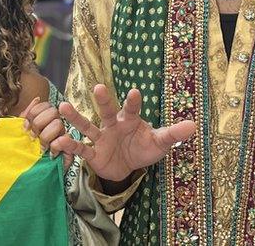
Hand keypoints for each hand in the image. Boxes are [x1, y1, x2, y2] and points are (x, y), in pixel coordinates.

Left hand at [21, 97, 72, 169]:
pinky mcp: (71, 150)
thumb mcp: (23, 132)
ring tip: (41, 148)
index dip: (32, 114)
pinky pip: (63, 141)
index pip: (44, 105)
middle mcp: (58, 125)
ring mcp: (65, 136)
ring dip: (45, 136)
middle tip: (33, 138)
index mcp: (47, 119)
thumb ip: (27, 115)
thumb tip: (36, 98)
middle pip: (52, 111)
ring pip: (58, 124)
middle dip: (38, 124)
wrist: (34, 176)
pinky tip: (49, 153)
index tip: (25, 127)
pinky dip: (54, 146)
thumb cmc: (28, 153)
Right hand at [52, 85, 196, 181]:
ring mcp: (101, 138)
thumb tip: (193, 125)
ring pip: (87, 125)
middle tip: (98, 87)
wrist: (127, 168)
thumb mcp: (159, 143)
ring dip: (76, 117)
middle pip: (106, 110)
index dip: (133, 102)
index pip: (132, 109)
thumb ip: (173, 134)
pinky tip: (60, 141)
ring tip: (63, 106)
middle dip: (103, 100)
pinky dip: (71, 146)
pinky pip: (81, 148)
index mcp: (129, 120)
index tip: (135, 92)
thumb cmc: (143, 149)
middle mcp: (112, 125)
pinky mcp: (93, 153)